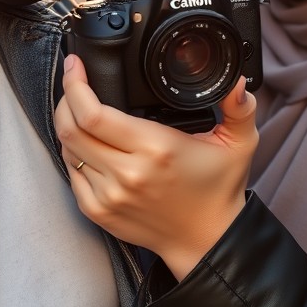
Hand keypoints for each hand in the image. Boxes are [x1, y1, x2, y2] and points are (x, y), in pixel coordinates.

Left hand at [55, 54, 258, 280]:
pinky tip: (85, 143)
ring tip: (78, 109)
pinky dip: (72, 153)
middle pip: (70, 128)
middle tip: (73, 83)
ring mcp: (109, 195)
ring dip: (67, 125)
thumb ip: (241, 108)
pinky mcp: (98, 212)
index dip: (75, 85)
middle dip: (65, 99)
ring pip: (67, 149)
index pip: (93, 114)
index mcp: (156, 149)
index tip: (74, 66)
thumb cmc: (218, 189)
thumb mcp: (239, 144)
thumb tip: (237, 82)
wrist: (206, 240)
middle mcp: (128, 173)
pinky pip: (71, 174)